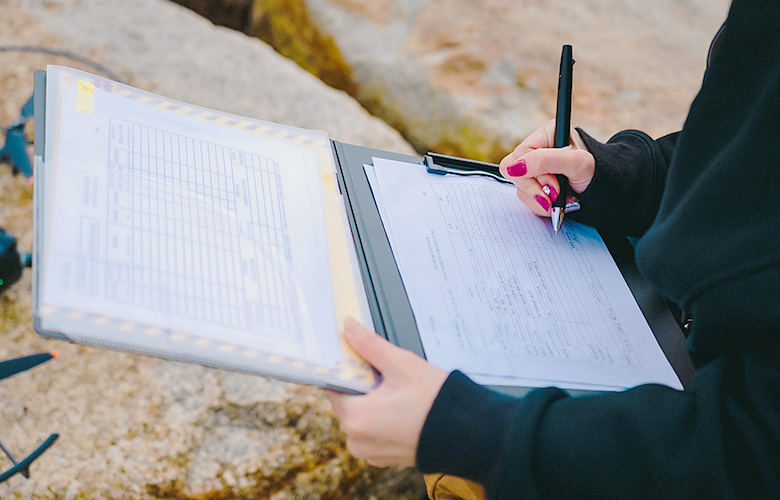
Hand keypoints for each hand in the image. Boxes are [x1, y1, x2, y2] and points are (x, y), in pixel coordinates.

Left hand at [325, 318, 447, 466]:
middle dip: (365, 383)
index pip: (333, 385)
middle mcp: (357, 440)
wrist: (469, 434)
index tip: (360, 357)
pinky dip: (385, 416)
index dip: (346, 367)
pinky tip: (405, 407)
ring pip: (363, 414)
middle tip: (390, 373)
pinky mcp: (385, 456)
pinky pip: (376, 429)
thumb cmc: (436, 402)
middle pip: (349, 399)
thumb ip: (370, 345)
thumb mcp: (402, 365)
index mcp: (354, 419)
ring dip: (375, 399)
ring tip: (401, 391)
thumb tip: (348, 328)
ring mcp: (371, 451)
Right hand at [499, 120, 594, 216]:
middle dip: (537, 189)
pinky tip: (559, 202)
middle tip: (558, 193)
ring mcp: (537, 170)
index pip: (517, 157)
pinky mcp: (538, 185)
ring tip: (563, 198)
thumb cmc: (596, 171)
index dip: (532, 174)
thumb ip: (544, 161)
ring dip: (541, 199)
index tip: (554, 184)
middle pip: (514, 173)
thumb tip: (513, 168)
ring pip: (521, 189)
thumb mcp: (574, 163)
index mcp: (546, 135)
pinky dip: (543, 205)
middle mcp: (538, 150)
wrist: (608, 190)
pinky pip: (527, 199)